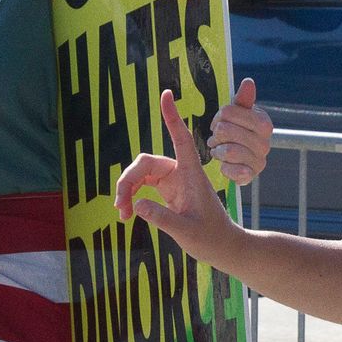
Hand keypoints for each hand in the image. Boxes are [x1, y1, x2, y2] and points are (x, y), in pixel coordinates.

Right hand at [115, 89, 243, 258]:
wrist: (222, 247)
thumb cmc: (211, 238)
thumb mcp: (186, 232)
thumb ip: (163, 219)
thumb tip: (137, 206)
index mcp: (192, 174)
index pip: (180, 139)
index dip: (172, 117)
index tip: (166, 94)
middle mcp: (182, 172)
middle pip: (146, 162)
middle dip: (128, 181)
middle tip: (119, 207)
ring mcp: (174, 181)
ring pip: (141, 174)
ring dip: (127, 191)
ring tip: (121, 215)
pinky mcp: (168, 191)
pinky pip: (143, 185)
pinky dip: (132, 197)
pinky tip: (127, 214)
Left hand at [210, 77, 271, 185]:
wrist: (244, 161)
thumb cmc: (240, 131)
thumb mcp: (240, 114)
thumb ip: (243, 99)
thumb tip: (248, 82)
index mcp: (264, 123)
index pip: (228, 111)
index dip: (219, 116)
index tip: (220, 121)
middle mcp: (265, 143)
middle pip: (224, 130)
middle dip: (216, 134)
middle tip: (217, 138)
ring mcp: (259, 161)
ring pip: (226, 150)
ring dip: (217, 150)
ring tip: (219, 150)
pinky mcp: (250, 176)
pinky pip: (229, 169)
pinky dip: (223, 166)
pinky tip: (225, 164)